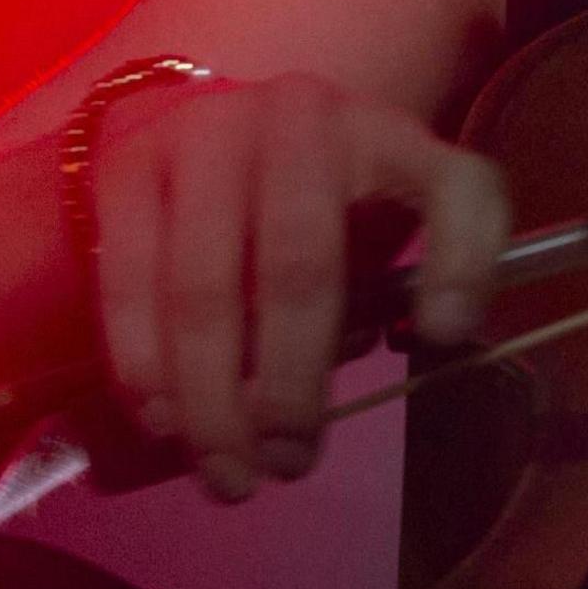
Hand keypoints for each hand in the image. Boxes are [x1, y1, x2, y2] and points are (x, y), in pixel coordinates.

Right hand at [79, 72, 509, 501]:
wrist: (215, 125)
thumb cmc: (326, 194)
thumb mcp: (401, 208)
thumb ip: (436, 263)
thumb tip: (439, 331)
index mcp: (387, 131)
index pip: (453, 189)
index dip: (461, 264)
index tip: (442, 338)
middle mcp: (295, 115)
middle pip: (298, 265)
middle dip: (292, 383)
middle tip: (287, 466)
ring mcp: (202, 130)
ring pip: (202, 285)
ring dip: (210, 397)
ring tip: (226, 472)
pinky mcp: (126, 162)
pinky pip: (128, 277)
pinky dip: (142, 360)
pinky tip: (161, 419)